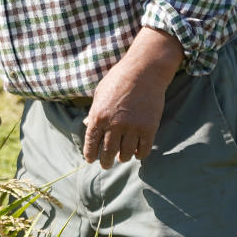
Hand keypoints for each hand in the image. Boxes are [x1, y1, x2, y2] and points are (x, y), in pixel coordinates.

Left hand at [83, 27, 183, 168]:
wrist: (144, 72)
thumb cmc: (119, 79)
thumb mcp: (100, 94)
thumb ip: (94, 112)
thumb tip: (88, 125)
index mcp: (98, 116)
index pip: (91, 143)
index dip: (90, 154)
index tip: (91, 160)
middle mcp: (114, 125)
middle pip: (108, 152)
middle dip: (106, 162)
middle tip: (106, 165)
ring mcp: (132, 127)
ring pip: (125, 154)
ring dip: (122, 158)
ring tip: (122, 157)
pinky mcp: (149, 128)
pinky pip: (143, 149)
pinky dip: (139, 154)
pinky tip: (136, 153)